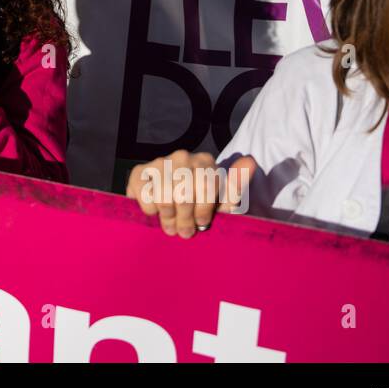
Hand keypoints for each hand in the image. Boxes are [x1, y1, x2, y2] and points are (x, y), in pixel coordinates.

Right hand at [126, 151, 257, 237]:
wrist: (175, 207)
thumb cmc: (203, 207)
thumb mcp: (223, 203)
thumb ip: (236, 185)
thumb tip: (250, 161)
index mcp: (205, 161)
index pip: (205, 187)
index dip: (202, 211)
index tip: (202, 223)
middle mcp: (182, 156)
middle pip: (183, 194)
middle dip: (184, 218)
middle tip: (185, 231)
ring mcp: (159, 161)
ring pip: (163, 197)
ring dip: (168, 218)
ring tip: (172, 225)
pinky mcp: (139, 172)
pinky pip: (144, 196)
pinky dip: (151, 211)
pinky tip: (157, 212)